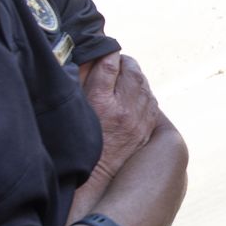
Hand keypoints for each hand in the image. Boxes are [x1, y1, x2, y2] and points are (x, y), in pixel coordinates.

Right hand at [81, 53, 159, 183]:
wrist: (90, 177)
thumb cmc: (74, 141)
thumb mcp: (73, 109)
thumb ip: (78, 83)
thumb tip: (87, 60)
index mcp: (100, 102)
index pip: (109, 65)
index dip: (107, 53)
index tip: (104, 48)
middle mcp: (123, 110)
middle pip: (131, 72)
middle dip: (124, 62)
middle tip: (116, 60)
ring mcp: (138, 121)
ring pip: (144, 86)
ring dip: (136, 76)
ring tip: (126, 73)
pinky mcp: (146, 130)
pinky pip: (151, 102)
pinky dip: (144, 92)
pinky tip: (135, 93)